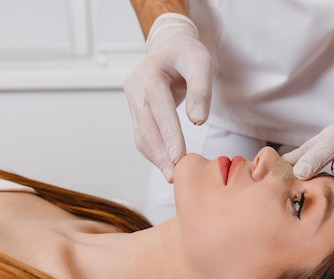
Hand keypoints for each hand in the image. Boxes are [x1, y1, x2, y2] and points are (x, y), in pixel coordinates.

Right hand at [124, 13, 213, 181]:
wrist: (169, 48)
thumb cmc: (187, 54)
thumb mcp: (201, 62)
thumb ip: (201, 89)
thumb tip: (198, 120)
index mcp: (148, 73)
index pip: (159, 109)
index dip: (169, 135)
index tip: (179, 158)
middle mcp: (135, 88)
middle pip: (146, 127)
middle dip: (161, 154)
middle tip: (175, 176)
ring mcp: (132, 101)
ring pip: (141, 135)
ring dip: (156, 157)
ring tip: (172, 175)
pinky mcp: (136, 112)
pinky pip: (142, 136)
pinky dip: (154, 152)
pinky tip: (166, 164)